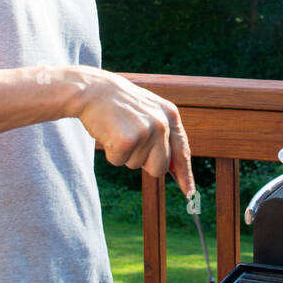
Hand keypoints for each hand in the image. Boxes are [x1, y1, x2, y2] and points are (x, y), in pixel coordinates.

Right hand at [76, 69, 194, 196]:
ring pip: (136, 165)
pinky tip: (109, 133)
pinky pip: (119, 162)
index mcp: (170, 115)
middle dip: (143, 161)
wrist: (93, 90)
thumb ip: (162, 134)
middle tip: (130, 140)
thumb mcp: (148, 111)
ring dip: (124, 154)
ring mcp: (146, 132)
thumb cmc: (119, 104)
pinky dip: (111, 153)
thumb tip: (171, 167)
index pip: (182, 151)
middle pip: (159, 167)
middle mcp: (162, 124)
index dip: (186, 175)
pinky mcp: (127, 140)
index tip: (188, 192)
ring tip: (118, 130)